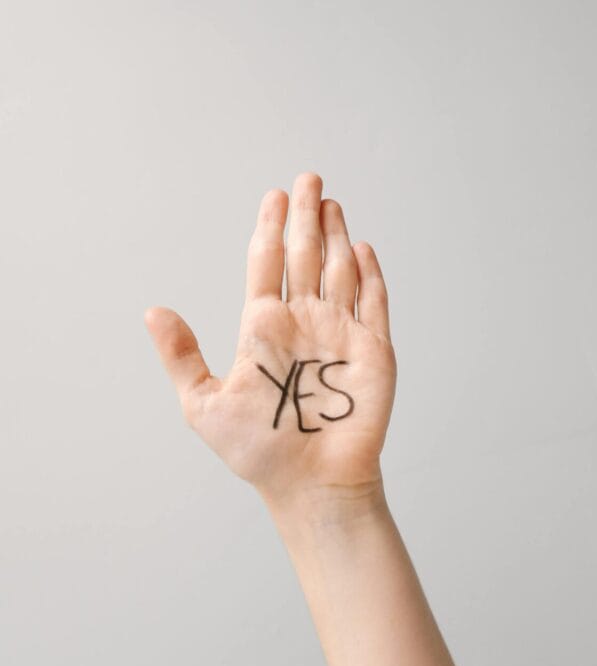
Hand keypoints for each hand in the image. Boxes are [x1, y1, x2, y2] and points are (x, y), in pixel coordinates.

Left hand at [144, 173, 396, 513]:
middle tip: (307, 178)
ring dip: (335, 235)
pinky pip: (374, 303)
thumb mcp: (203, 403)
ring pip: (339, 270)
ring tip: (330, 203)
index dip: (270, 227)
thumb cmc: (258, 451)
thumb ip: (182, 355)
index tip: (274, 194)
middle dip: (306, 215)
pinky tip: (360, 248)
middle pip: (305, 255)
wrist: (311, 486)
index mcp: (264, 327)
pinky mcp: (374, 351)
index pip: (267, 263)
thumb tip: (152, 311)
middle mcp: (303, 321)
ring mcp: (340, 333)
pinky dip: (369, 275)